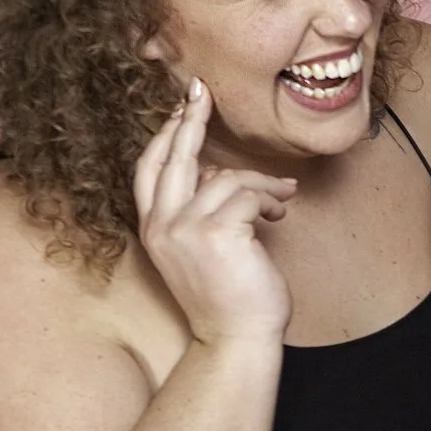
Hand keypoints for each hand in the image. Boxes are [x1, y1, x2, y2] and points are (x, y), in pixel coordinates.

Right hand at [132, 79, 295, 345]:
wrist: (236, 339)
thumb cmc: (229, 296)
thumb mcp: (205, 248)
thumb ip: (202, 209)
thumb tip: (215, 174)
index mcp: (153, 228)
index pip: (149, 169)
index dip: (164, 136)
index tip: (180, 108)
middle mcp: (161, 225)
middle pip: (172, 158)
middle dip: (189, 121)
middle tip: (202, 91)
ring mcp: (184, 228)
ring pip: (226, 178)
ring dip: (262, 185)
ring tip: (281, 200)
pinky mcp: (215, 232)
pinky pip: (248, 195)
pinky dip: (270, 199)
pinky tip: (281, 215)